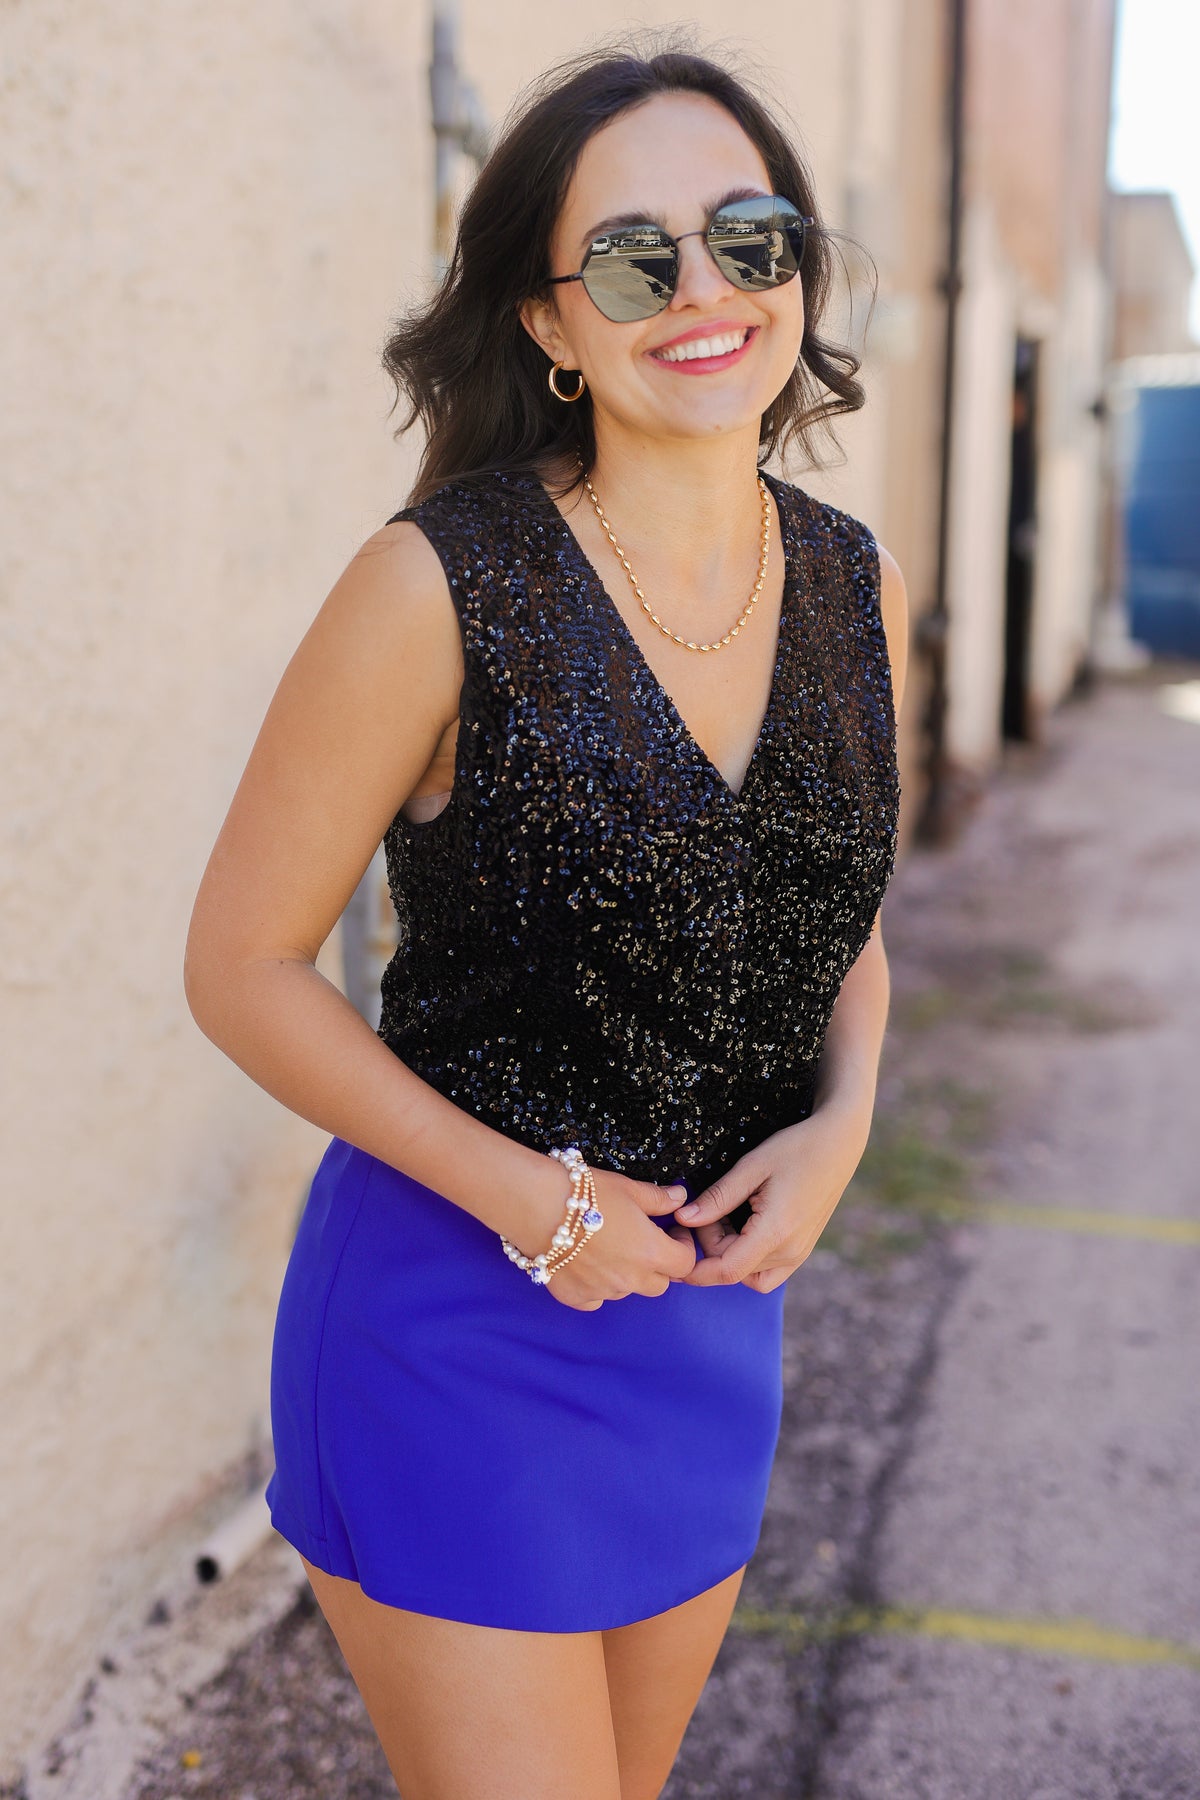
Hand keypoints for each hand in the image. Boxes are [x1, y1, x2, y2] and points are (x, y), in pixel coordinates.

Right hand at [534, 1170, 696, 1310]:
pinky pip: (594, 1299)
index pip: (685, 1264)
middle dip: (657, 1266)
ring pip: (625, 1291)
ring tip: (608, 1248)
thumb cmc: (587, 1192)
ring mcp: (601, 1292)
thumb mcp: (628, 1189)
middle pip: (659, 1284)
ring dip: (625, 1275)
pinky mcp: (574, 1297)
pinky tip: (584, 1264)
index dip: (683, 1247)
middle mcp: (629, 1279)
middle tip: (642, 1242)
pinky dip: (595, 1286)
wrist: (537, 1206)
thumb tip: (679, 1198)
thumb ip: (658, 1199)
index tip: (672, 1232)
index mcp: (650, 1253)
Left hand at [671, 1102, 872, 1290]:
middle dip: (710, 1244)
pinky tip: (743, 1226)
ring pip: (748, 1274)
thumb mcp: (751, 1167)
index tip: (677, 1246)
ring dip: (728, 1253)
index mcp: (775, 1232)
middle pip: (733, 1269)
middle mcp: (790, 1252)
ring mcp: (799, 1255)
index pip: (726, 1270)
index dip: (695, 1267)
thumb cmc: (796, 1148)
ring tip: (726, 1215)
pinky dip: (748, 1258)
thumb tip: (683, 1219)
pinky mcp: (802, 1251)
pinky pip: (767, 1272)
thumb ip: (717, 1198)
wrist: (840, 1144)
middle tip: (708, 1205)